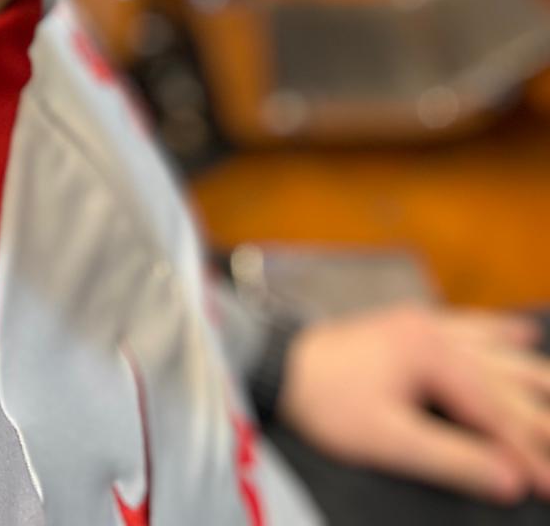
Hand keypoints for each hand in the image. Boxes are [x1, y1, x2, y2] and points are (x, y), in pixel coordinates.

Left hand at [277, 302, 549, 504]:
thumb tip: (511, 481)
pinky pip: (469, 326)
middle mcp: (437, 333)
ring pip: (495, 353)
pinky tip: (524, 333)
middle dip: (540, 423)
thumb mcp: (388, 440)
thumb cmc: (328, 403)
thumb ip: (452, 460)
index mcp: (433, 357)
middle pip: (504, 383)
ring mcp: (427, 325)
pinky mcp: (414, 326)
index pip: (496, 415)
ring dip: (533, 378)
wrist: (281, 364)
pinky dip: (500, 333)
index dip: (528, 454)